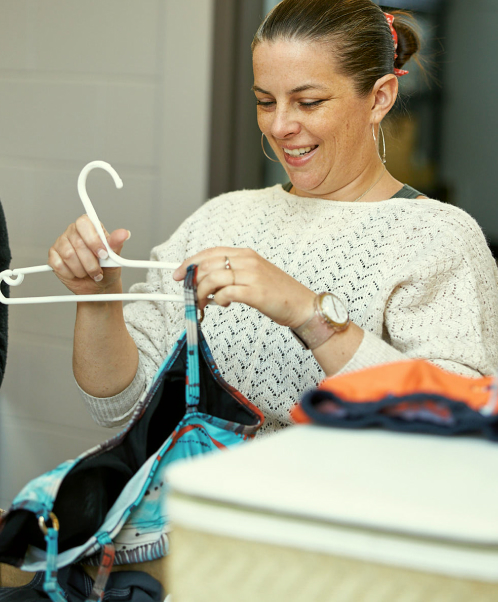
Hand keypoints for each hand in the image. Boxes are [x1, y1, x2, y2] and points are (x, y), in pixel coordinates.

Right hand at [48, 214, 129, 295]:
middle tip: (99, 271)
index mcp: (89, 226)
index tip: (104, 255)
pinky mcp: (53, 256)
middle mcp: (73, 232)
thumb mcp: (115, 257)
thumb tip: (124, 233)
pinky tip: (77, 274)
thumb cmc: (107, 268)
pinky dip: (71, 274)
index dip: (93, 240)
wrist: (99, 286)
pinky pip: (59, 265)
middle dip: (91, 262)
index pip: (84, 223)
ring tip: (89, 273)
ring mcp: (61, 243)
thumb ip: (116, 244)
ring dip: (82, 270)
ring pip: (68, 255)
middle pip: (78, 243)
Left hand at [173, 247, 315, 327]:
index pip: (210, 252)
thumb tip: (206, 285)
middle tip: (189, 294)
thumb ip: (232, 276)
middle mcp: (248, 261)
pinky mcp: (255, 293)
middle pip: (208, 264)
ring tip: (203, 304)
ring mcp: (252, 276)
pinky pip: (226, 293)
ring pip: (213, 278)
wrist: (303, 305)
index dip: (191, 262)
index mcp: (246, 254)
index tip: (179, 274)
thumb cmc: (278, 293)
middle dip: (192, 280)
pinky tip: (223, 304)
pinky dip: (218, 300)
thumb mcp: (254, 276)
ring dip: (201, 293)